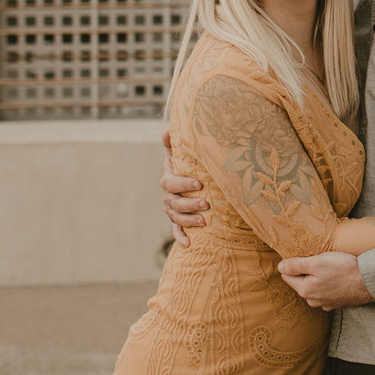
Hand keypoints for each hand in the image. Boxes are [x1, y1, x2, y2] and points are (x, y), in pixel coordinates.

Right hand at [161, 129, 208, 247]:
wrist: (189, 180)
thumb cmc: (186, 164)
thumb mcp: (180, 153)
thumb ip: (174, 143)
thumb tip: (167, 130)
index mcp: (168, 179)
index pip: (170, 183)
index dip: (183, 184)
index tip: (199, 183)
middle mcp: (168, 196)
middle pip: (174, 202)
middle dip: (190, 204)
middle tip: (206, 204)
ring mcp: (171, 210)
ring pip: (176, 217)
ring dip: (189, 220)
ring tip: (204, 222)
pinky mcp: (177, 221)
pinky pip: (176, 231)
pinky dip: (181, 238)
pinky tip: (189, 244)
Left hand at [278, 252, 372, 309]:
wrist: (370, 282)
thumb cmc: (344, 269)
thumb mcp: (318, 262)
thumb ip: (296, 265)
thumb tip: (280, 266)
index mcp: (305, 290)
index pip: (287, 275)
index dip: (292, 263)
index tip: (303, 254)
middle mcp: (313, 300)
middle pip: (301, 281)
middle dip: (306, 271)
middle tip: (319, 259)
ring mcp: (326, 303)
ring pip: (314, 287)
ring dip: (318, 278)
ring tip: (331, 267)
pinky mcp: (337, 303)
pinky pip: (327, 291)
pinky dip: (329, 284)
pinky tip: (338, 277)